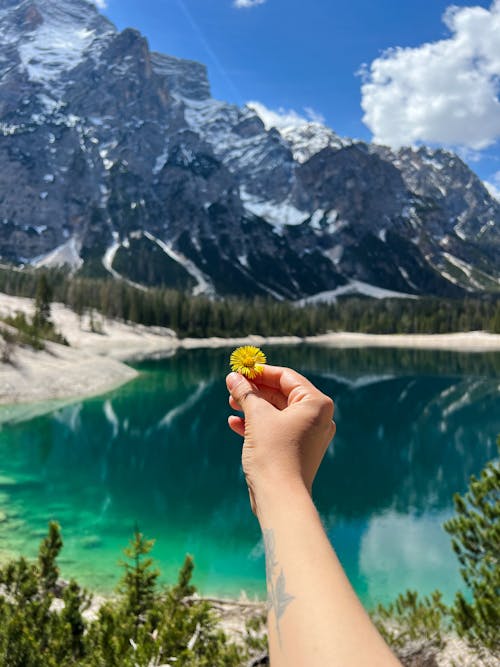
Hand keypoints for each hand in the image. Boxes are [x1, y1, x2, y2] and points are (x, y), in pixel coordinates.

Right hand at [226, 365, 334, 515]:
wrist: (280, 498)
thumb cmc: (274, 454)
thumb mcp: (257, 416)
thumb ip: (246, 393)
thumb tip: (234, 377)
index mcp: (316, 404)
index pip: (286, 377)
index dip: (261, 372)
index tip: (240, 370)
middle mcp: (317, 418)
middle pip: (282, 394)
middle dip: (255, 390)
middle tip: (232, 387)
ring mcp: (308, 435)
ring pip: (277, 412)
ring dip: (253, 407)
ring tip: (231, 404)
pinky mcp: (297, 450)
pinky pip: (277, 429)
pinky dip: (258, 425)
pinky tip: (235, 424)